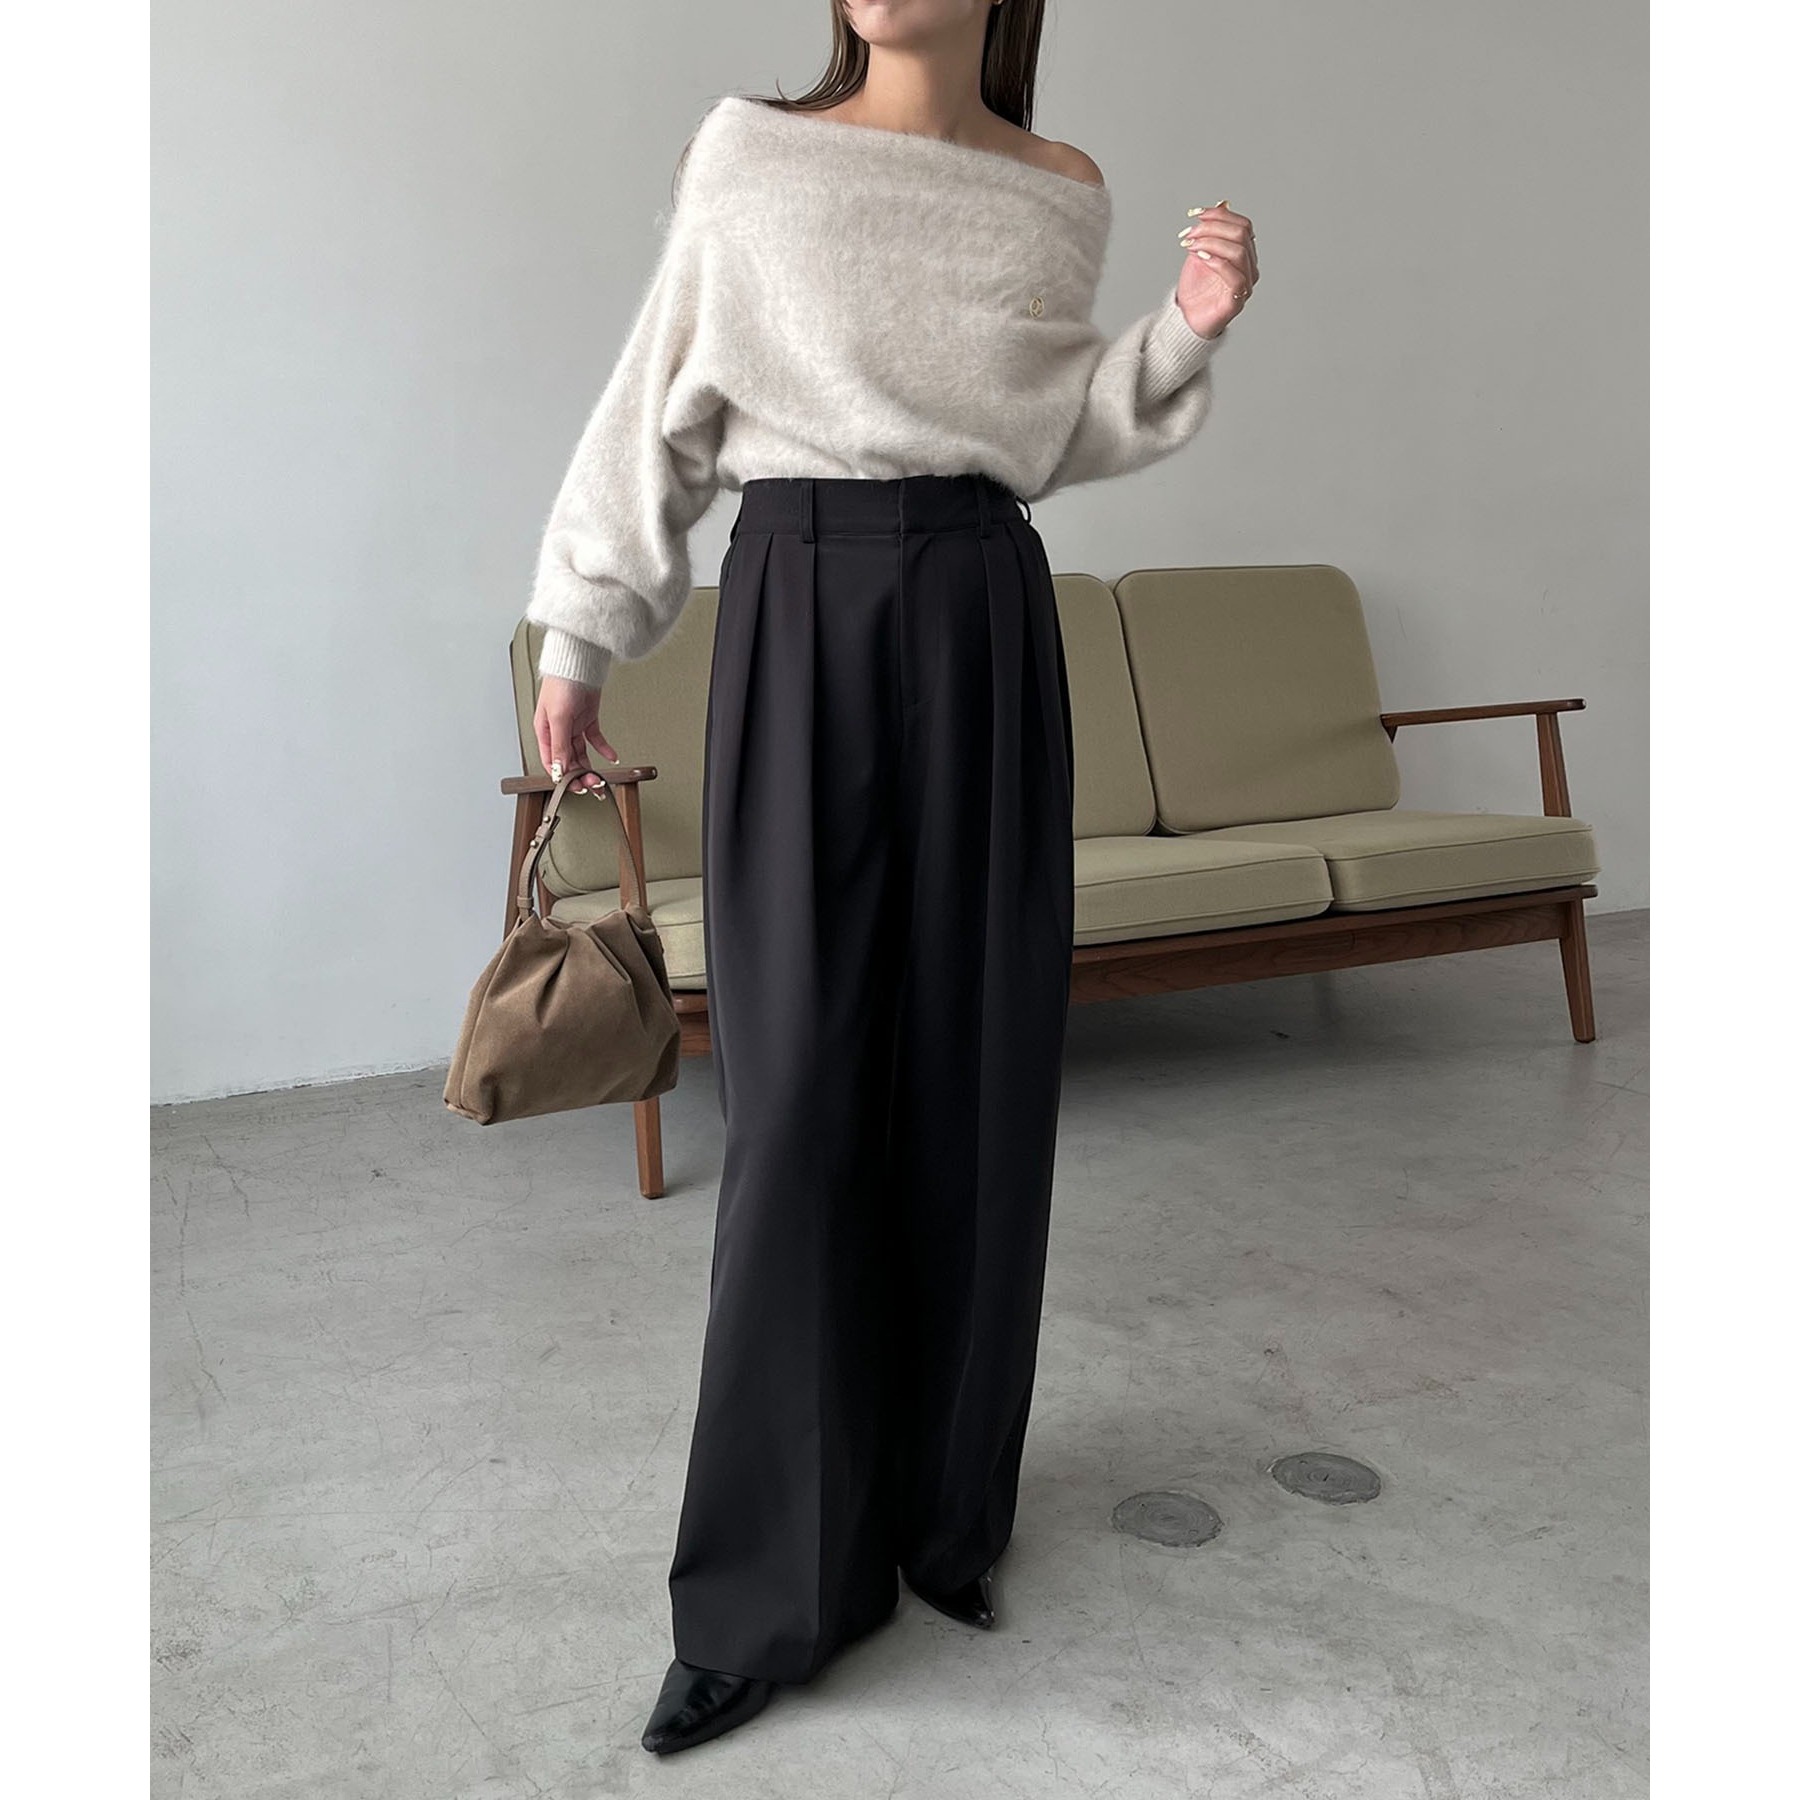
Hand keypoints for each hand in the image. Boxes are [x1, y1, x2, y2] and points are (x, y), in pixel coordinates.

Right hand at [533, 674, 616, 792]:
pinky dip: (604, 749)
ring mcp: (573, 725)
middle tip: (594, 786)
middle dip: (580, 775)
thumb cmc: (562, 683)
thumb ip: (559, 746)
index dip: (564, 777)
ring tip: (601, 779)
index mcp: (545, 732)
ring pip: (581, 753)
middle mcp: (558, 731)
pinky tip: (611, 757)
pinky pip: (595, 739)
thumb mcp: (558, 718)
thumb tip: (558, 769)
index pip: (552, 762)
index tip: (577, 787)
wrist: (580, 662)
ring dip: (591, 767)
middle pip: (568, 760)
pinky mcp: (588, 719)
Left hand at [1176, 199, 1257, 339]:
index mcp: (1245, 252)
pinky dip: (1217, 263)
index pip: (1242, 224)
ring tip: (1190, 245)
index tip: (1194, 214)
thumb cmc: (1196, 288)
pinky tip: (1201, 258)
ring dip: (1211, 243)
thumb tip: (1222, 203)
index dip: (1219, 215)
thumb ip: (1211, 231)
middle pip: (1241, 234)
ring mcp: (1246, 284)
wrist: (1187, 318)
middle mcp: (1250, 266)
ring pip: (1238, 251)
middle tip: (1188, 233)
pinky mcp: (1237, 301)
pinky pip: (1235, 277)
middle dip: (1211, 227)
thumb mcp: (1201, 251)